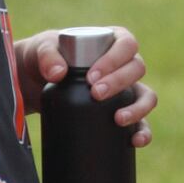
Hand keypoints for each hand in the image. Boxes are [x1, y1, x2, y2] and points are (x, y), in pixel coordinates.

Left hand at [18, 27, 157, 146]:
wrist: (36, 82)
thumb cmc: (46, 57)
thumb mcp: (42, 49)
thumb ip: (47, 56)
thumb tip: (58, 73)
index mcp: (114, 41)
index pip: (126, 45)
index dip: (115, 60)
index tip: (92, 76)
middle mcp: (126, 64)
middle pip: (137, 68)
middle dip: (120, 82)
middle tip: (96, 94)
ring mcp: (127, 90)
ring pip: (147, 96)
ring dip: (138, 108)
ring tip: (119, 119)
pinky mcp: (122, 112)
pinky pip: (142, 122)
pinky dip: (143, 131)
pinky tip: (136, 141)